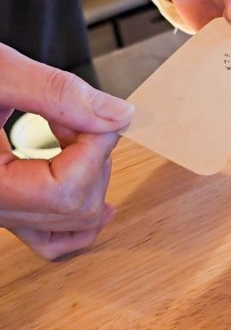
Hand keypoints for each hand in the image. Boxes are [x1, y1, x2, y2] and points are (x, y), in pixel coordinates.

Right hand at [0, 43, 133, 258]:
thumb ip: (58, 94)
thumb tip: (120, 116)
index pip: (64, 192)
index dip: (96, 148)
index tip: (97, 115)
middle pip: (75, 210)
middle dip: (94, 158)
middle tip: (75, 117)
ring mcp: (0, 210)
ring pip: (71, 223)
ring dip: (91, 174)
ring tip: (68, 132)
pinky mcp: (8, 204)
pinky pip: (51, 236)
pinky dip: (79, 214)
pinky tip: (97, 191)